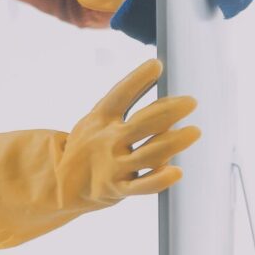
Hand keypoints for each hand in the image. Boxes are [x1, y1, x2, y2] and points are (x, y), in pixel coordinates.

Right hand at [0, 60, 200, 249]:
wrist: (60, 182)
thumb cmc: (90, 143)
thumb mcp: (98, 116)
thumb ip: (127, 94)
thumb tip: (157, 65)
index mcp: (101, 118)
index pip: (120, 95)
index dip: (137, 79)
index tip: (157, 65)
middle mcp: (107, 141)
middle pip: (142, 124)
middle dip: (168, 112)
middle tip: (191, 102)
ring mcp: (113, 166)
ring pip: (148, 154)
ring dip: (172, 142)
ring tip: (194, 132)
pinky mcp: (118, 189)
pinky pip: (141, 186)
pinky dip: (158, 180)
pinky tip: (176, 171)